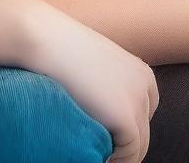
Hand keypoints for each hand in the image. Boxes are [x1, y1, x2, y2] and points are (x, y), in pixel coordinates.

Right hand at [16, 0, 158, 162]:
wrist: (43, 37)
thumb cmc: (58, 47)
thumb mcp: (93, 64)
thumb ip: (107, 84)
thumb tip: (102, 109)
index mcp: (141, 72)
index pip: (144, 114)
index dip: (125, 128)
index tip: (103, 134)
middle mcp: (145, 86)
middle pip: (142, 132)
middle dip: (120, 144)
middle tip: (95, 149)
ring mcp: (138, 101)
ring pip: (137, 148)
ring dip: (116, 155)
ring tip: (91, 153)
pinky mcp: (126, 118)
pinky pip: (128, 157)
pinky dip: (112, 162)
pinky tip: (92, 157)